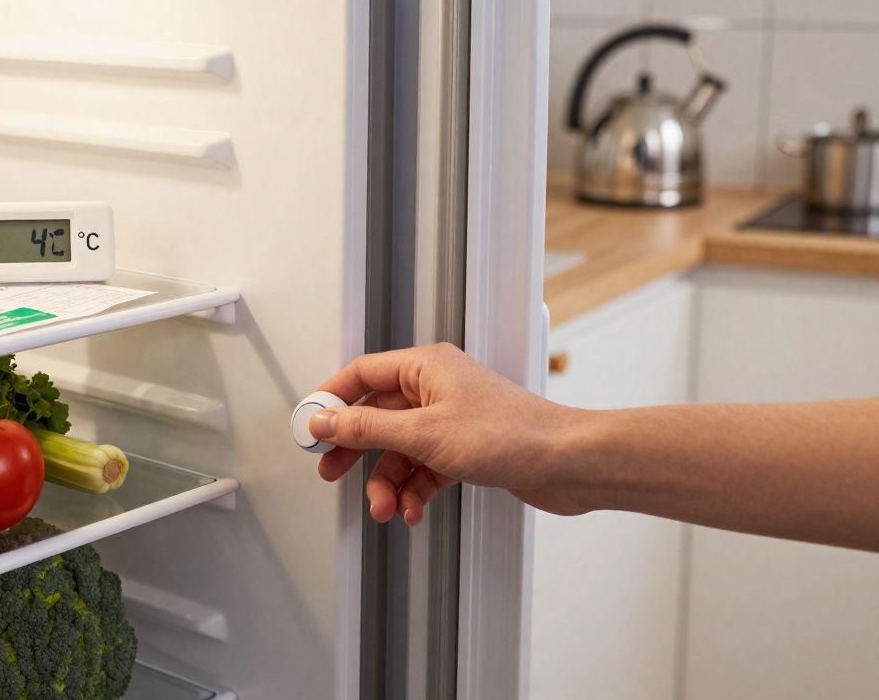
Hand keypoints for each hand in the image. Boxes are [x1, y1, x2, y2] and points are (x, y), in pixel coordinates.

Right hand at [309, 343, 585, 524]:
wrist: (567, 463)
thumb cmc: (512, 434)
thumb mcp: (423, 434)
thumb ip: (367, 428)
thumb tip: (325, 420)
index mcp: (425, 367)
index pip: (362, 374)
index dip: (331, 399)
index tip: (310, 426)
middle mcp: (437, 389)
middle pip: (376, 416)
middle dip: (356, 450)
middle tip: (332, 472)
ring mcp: (451, 420)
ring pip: (400, 449)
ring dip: (388, 482)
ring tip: (386, 508)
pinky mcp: (465, 449)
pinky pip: (424, 469)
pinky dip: (414, 491)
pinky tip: (412, 510)